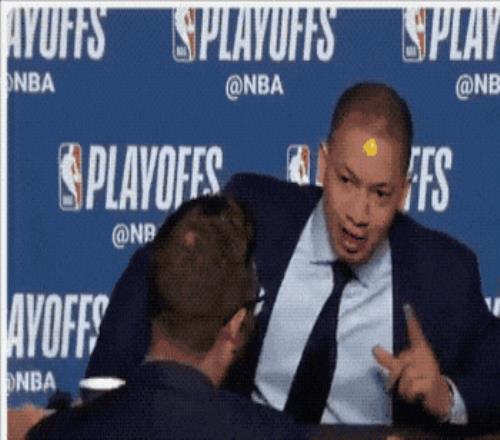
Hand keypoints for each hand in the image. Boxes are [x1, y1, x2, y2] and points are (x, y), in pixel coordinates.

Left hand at [373, 304, 450, 419]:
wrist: (440, 397)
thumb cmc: (420, 378)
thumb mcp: (403, 368)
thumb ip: (388, 359)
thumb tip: (374, 348)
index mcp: (419, 350)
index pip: (415, 333)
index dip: (411, 321)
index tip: (407, 307)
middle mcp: (425, 356)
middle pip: (397, 364)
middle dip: (396, 377)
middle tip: (407, 382)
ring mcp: (429, 369)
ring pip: (402, 378)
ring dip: (403, 389)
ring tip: (413, 389)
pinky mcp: (431, 382)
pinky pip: (409, 388)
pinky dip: (409, 394)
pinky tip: (418, 394)